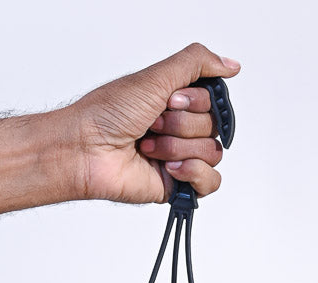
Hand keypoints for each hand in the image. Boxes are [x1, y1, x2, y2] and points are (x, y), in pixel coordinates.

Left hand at [68, 43, 240, 204]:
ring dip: (178, 147)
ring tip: (149, 147)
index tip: (170, 100)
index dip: (195, 101)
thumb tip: (231, 65)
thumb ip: (196, 63)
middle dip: (181, 125)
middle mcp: (179, 128)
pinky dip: (194, 173)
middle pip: (214, 126)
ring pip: (212, 152)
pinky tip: (169, 168)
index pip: (213, 100)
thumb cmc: (108, 114)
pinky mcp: (177, 184)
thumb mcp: (156, 76)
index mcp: (176, 101)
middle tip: (151, 124)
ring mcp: (179, 157)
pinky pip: (211, 181)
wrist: (86, 150)